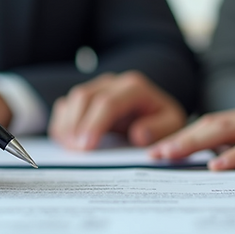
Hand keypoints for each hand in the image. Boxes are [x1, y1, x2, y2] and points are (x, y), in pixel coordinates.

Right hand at [48, 71, 185, 150]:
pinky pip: (66, 105)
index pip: (108, 102)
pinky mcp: (86, 96)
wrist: (155, 112)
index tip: (86, 147)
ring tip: (70, 149)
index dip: (94, 124)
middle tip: (75, 151)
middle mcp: (113, 82)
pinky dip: (62, 123)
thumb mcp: (172, 125)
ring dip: (67, 124)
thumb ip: (159, 129)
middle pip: (85, 97)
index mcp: (134, 87)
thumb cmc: (162, 120)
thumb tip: (139, 134)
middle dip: (76, 125)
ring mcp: (97, 86)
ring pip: (73, 99)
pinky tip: (66, 142)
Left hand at [149, 85, 234, 169]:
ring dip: (194, 143)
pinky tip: (219, 165)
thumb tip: (234, 154)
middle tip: (151, 155)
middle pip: (210, 124)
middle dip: (178, 139)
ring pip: (226, 129)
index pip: (215, 124)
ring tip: (170, 157)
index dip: (185, 136)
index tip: (160, 150)